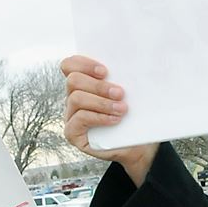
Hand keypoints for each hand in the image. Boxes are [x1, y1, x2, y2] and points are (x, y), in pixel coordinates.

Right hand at [61, 55, 158, 185]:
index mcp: (84, 83)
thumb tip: (135, 63)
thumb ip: (123, 78)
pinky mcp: (73, 133)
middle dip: (99, 85)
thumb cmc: (133, 115)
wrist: (138, 143)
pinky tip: (115, 120)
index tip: (105, 71)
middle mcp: (73, 98)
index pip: (69, 65)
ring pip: (76, 98)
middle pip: (73, 81)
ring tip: (122, 108)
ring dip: (102, 102)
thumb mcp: (129, 93)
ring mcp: (71, 116)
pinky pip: (78, 119)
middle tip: (120, 93)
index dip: (83, 64)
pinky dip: (99, 117)